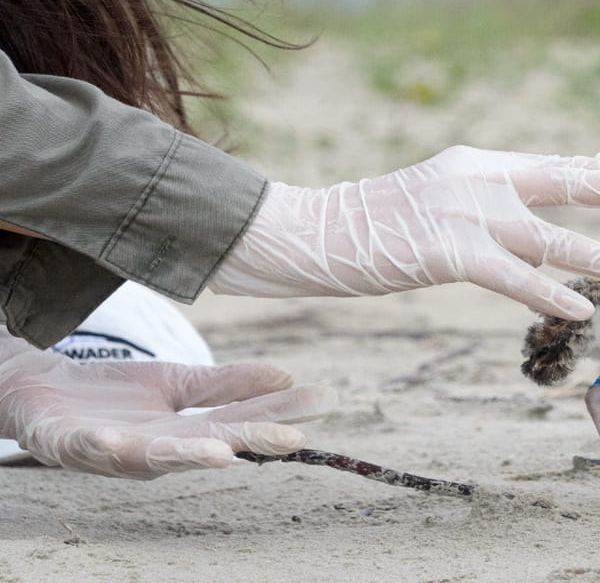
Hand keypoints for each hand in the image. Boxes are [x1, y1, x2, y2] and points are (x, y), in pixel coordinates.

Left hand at [0, 336, 334, 478]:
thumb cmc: (117, 396)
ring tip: (220, 453)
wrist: (44, 391)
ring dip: (186, 456)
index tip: (321, 400)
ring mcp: (112, 449)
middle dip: (249, 441)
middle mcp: (156, 450)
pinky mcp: (67, 443)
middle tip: (291, 438)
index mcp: (187, 436)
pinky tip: (113, 437)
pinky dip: (99, 447)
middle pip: (209, 444)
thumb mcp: (180, 384)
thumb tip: (289, 377)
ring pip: (153, 456)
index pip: (241, 421)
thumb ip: (229, 385)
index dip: (280, 413)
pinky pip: (83, 448)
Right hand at [209, 146, 599, 319]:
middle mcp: (477, 180)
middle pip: (562, 181)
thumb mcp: (432, 198)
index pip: (548, 164)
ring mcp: (464, 215)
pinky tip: (582, 309)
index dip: (595, 167)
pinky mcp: (448, 253)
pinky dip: (549, 293)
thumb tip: (524, 217)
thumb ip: (480, 203)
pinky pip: (513, 278)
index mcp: (474, 164)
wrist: (309, 232)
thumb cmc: (369, 224)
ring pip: (550, 238)